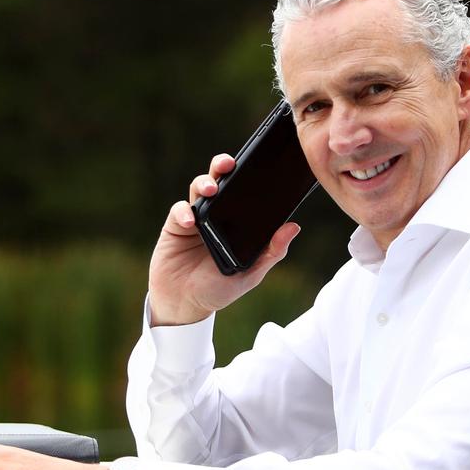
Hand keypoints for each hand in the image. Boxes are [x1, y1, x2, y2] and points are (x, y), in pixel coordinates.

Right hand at [148, 153, 300, 325]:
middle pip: (219, 180)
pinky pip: (179, 210)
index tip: (258, 165)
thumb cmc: (218, 289)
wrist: (185, 305)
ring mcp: (195, 218)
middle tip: (229, 164)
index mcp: (236, 222)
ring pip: (198, 188)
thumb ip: (272, 252)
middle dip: (222, 165)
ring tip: (211, 189)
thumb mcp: (250, 274)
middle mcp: (216, 214)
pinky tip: (191, 221)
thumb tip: (294, 227)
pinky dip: (184, 212)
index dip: (248, 175)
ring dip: (204, 183)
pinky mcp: (175, 226)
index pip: (243, 191)